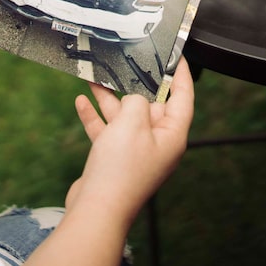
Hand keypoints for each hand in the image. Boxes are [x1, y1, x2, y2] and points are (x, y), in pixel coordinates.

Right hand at [68, 57, 194, 227]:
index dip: (181, 75)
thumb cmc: (120, 170)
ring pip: (124, 116)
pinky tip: (82, 101)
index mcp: (171, 136)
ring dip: (110, 97)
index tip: (177, 56)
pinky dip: (95, 116)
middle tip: (127, 61)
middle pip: (150, 105)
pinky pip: (106, 131)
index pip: (183, 98)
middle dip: (135, 83)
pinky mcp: (113, 160)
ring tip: (96, 76)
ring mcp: (134, 153)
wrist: (96, 209)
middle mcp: (156, 144)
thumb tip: (133, 99)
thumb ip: (137, 102)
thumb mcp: (132, 123)